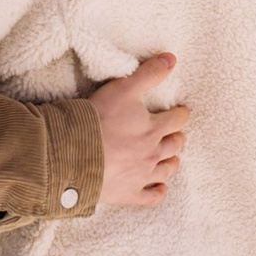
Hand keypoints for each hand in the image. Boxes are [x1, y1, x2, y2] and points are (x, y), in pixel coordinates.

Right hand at [92, 53, 188, 210]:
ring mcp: (142, 176)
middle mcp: (152, 154)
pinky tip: (159, 187)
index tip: (181, 112)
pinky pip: (152, 197)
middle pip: (174, 145)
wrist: (73, 154)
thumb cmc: (98, 119)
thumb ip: (148, 73)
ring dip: (171, 162)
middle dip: (177, 138)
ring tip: (171, 157)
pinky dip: (159, 191)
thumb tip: (171, 59)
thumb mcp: (124, 88)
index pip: (177, 119)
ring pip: (167, 170)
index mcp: (153, 129)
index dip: (180, 114)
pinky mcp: (129, 194)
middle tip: (175, 134)